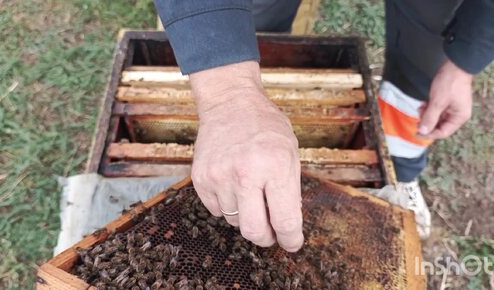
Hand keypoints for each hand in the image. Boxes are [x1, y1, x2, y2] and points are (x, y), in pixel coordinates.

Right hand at [189, 61, 303, 251]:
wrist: (230, 103)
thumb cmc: (266, 127)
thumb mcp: (290, 153)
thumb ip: (290, 191)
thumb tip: (286, 227)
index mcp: (275, 166)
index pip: (285, 221)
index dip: (291, 239)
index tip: (292, 243)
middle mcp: (245, 173)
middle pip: (254, 232)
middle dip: (267, 238)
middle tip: (272, 232)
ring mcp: (219, 176)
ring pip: (235, 222)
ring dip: (246, 215)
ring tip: (250, 191)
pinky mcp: (201, 179)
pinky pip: (216, 211)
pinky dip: (228, 205)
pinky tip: (233, 185)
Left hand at [418, 60, 472, 138]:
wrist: (455, 66)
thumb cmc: (449, 84)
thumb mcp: (437, 102)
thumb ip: (430, 118)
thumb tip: (423, 131)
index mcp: (459, 117)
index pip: (443, 133)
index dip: (429, 134)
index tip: (416, 133)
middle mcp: (458, 115)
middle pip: (439, 126)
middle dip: (427, 122)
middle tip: (419, 114)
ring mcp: (453, 108)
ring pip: (436, 118)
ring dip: (427, 114)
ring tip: (421, 107)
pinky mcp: (448, 102)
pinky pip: (437, 110)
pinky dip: (429, 108)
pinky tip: (424, 103)